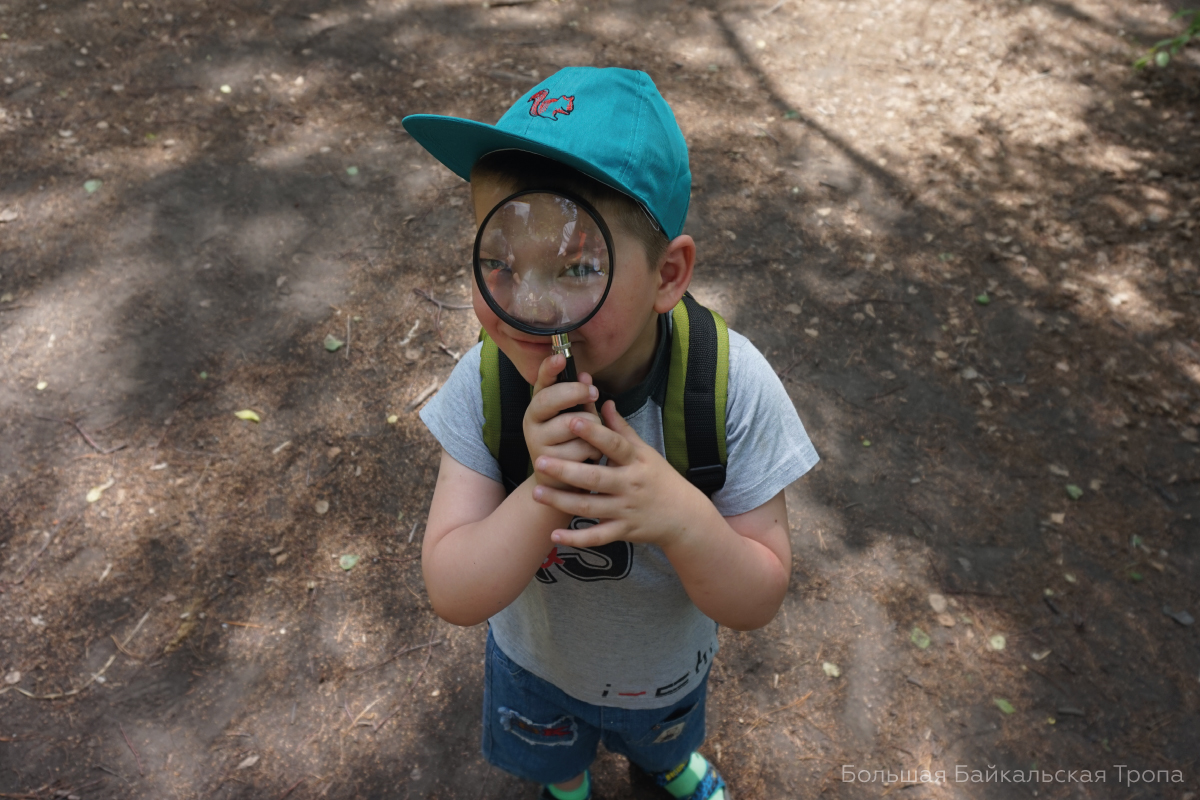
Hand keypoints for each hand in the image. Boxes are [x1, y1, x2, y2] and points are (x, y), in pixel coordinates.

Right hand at [523, 354, 601, 488]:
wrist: (562, 484)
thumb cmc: (573, 443)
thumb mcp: (577, 416)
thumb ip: (581, 398)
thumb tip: (586, 377)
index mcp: (538, 404)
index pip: (541, 382)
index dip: (549, 369)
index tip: (560, 357)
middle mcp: (531, 420)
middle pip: (551, 399)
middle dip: (576, 393)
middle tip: (594, 393)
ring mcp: (536, 441)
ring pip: (572, 424)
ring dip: (592, 429)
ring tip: (593, 438)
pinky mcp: (548, 462)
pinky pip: (581, 448)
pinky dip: (593, 451)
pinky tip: (590, 456)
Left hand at [531, 400, 702, 548]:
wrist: (683, 516)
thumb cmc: (658, 478)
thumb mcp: (645, 452)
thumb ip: (621, 429)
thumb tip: (604, 402)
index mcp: (636, 461)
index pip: (614, 445)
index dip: (594, 434)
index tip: (571, 419)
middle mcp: (630, 485)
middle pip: (596, 478)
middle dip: (567, 470)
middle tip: (540, 460)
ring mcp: (626, 510)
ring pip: (590, 507)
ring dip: (562, 502)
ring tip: (536, 492)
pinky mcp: (623, 531)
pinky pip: (597, 537)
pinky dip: (577, 539)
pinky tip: (554, 535)